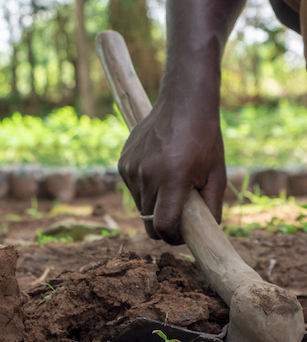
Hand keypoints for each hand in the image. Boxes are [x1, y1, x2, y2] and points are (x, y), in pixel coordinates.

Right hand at [118, 95, 226, 244]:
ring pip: (140, 205)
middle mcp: (147, 175)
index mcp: (173, 179)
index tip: (181, 234)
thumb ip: (212, 210)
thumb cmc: (205, 140)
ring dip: (154, 204)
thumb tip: (203, 235)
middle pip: (148, 220)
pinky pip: (133, 188)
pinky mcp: (123, 162)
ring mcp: (131, 168)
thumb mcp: (218, 176)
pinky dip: (145, 187)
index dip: (172, 237)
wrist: (183, 104)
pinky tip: (159, 169)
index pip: (161, 226)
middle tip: (179, 210)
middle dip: (163, 222)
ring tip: (171, 183)